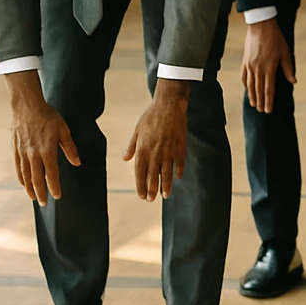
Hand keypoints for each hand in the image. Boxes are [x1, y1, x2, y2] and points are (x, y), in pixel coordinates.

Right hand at [7, 72, 79, 205]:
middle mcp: (33, 155)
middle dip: (40, 193)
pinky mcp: (15, 149)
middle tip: (43, 204)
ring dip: (29, 188)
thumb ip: (70, 148)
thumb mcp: (64, 130)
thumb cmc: (49, 116)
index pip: (51, 174)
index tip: (57, 196)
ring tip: (33, 198)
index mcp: (47, 150)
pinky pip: (18, 167)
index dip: (54, 187)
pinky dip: (21, 178)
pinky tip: (23, 183)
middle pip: (36, 179)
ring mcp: (22, 153)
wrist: (27, 106)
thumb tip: (77, 162)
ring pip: (25, 176)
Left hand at [122, 79, 189, 200]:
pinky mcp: (180, 146)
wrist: (169, 105)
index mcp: (143, 149)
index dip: (140, 185)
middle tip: (151, 199)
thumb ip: (132, 146)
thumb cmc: (151, 116)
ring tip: (165, 195)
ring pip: (167, 172)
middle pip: (153, 176)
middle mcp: (156, 152)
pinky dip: (179, 171)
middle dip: (152, 189)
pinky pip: (180, 162)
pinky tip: (178, 177)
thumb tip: (126, 158)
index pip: (140, 173)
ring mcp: (169, 150)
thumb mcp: (137, 130)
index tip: (141, 195)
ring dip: (166, 185)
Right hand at [241, 18, 295, 113]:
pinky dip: (245, 85)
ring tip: (254, 104)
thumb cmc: (276, 39)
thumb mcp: (286, 53)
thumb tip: (293, 81)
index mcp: (269, 67)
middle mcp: (258, 68)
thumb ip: (288, 68)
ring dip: (252, 96)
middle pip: (259, 89)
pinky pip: (244, 76)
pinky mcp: (245, 61)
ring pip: (250, 85)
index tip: (268, 110)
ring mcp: (250, 65)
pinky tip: (247, 90)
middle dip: (260, 101)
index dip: (269, 100)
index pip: (269, 89)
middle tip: (261, 111)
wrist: (261, 26)